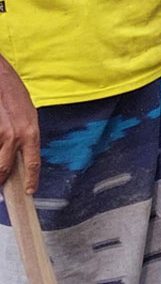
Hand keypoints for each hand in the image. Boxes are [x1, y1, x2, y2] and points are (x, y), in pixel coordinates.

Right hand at [0, 59, 39, 193]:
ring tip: (0, 154)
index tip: (30, 191)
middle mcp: (15, 135)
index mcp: (31, 131)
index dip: (31, 179)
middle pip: (5, 168)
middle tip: (0, 186)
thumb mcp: (26, 113)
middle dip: (1, 179)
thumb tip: (20, 152)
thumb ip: (24, 134)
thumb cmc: (12, 92)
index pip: (33, 162)